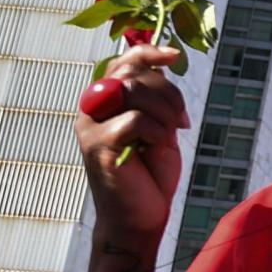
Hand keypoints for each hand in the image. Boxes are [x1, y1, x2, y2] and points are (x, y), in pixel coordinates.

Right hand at [75, 47, 186, 238]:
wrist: (139, 218)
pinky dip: (157, 131)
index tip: (176, 55)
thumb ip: (155, 99)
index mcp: (104, 101)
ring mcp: (90, 125)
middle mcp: (90, 108)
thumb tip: (165, 64)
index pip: (121, 62)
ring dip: (164, 111)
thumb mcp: (158, 128)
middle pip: (132, 74)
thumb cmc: (149, 175)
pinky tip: (159, 147)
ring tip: (171, 135)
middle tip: (181, 120)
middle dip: (168, 92)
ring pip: (132, 90)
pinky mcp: (98, 144)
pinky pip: (136, 119)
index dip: (148, 52)